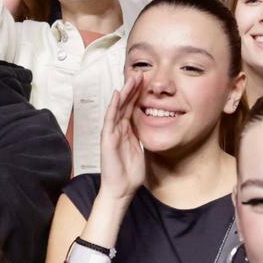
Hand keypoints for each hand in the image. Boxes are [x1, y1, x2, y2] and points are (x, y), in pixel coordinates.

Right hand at [99, 73, 145, 201]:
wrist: (121, 190)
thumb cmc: (130, 173)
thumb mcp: (141, 149)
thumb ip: (143, 136)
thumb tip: (155, 126)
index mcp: (127, 131)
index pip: (132, 108)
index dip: (139, 94)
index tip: (147, 80)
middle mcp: (118, 129)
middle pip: (125, 104)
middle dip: (132, 88)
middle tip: (140, 72)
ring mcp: (111, 133)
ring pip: (118, 107)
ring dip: (125, 92)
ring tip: (132, 78)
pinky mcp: (107, 139)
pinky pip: (110, 119)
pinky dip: (113, 106)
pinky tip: (117, 95)